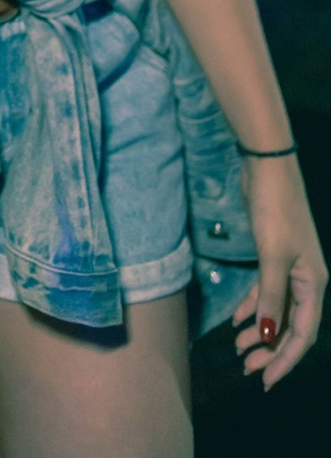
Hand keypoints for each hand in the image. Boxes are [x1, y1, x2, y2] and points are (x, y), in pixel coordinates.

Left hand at [232, 154, 326, 388]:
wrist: (268, 170)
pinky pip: (265, 291)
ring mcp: (290, 268)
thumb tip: (268, 335)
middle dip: (270, 350)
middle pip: (290, 325)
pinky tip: (237, 320)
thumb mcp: (272, 257)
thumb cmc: (275, 212)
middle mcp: (306, 280)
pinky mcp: (273, 256)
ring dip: (260, 330)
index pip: (302, 333)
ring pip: (276, 309)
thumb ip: (270, 296)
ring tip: (239, 348)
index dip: (285, 359)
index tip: (266, 380)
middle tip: (247, 368)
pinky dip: (253, 306)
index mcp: (313, 284)